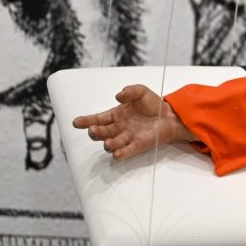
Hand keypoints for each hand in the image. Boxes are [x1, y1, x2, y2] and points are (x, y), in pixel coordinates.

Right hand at [72, 84, 195, 159]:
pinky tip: (117, 154)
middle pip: (102, 132)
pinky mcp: (138, 145)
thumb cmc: (153, 104)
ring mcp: (127, 137)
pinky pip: (127, 151)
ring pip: (112, 143)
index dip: (86, 121)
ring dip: (108, 144)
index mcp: (116, 115)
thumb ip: (130, 91)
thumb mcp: (141, 91)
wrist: (170, 115)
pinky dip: (121, 153)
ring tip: (108, 143)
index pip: (98, 119)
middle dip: (96, 132)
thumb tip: (118, 96)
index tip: (76, 122)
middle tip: (93, 131)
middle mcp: (119, 128)